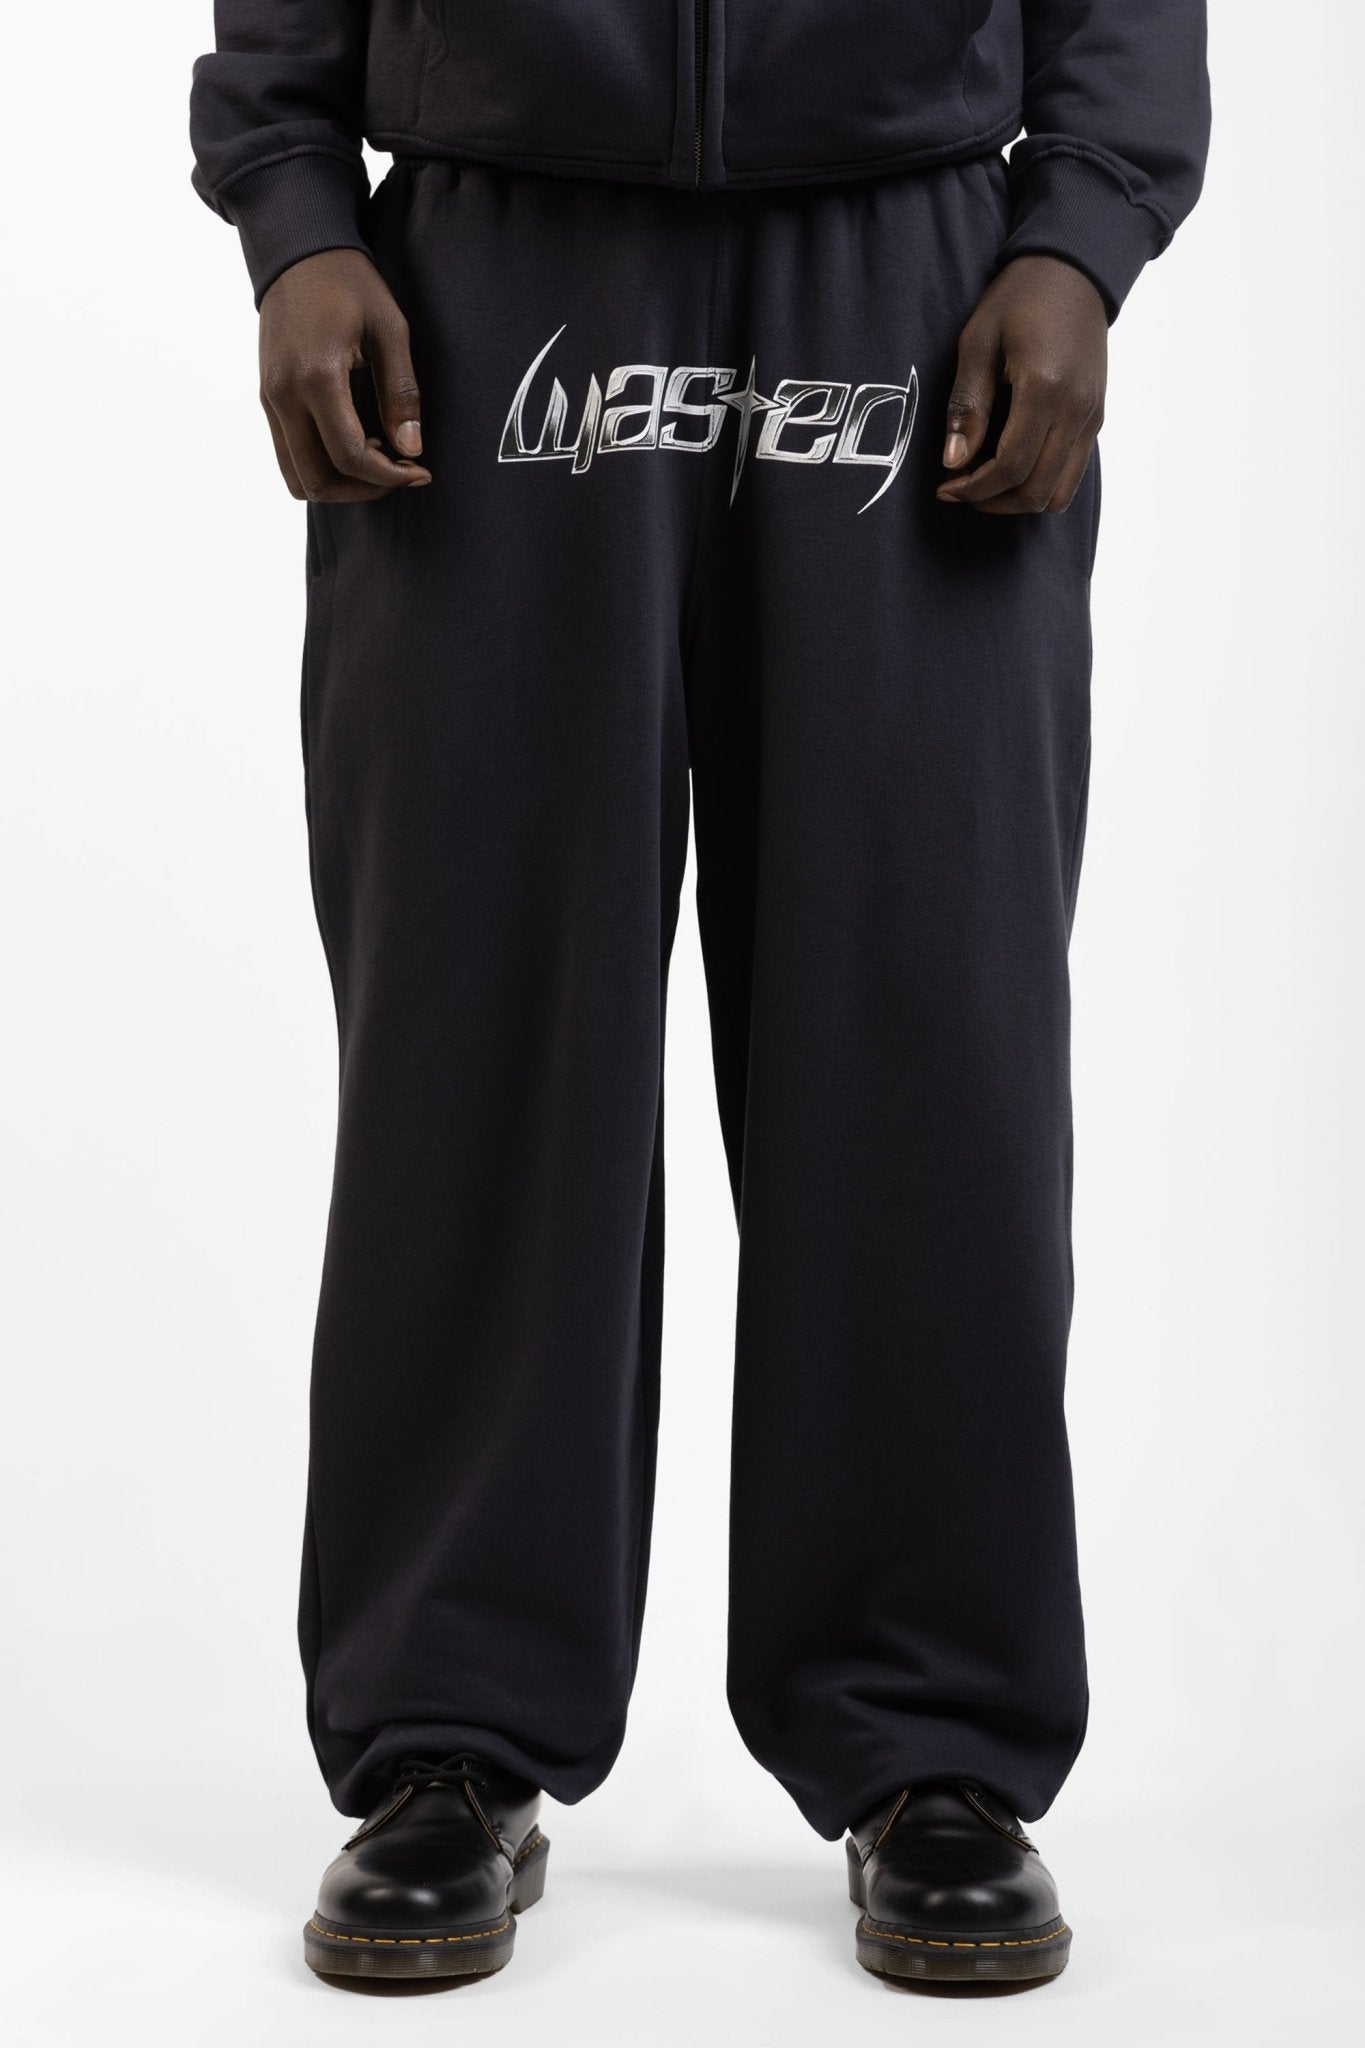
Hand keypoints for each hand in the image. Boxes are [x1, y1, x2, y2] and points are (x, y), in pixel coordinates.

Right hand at [258, 249, 431, 500]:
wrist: (297, 252)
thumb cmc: (348, 283)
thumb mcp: (390, 329)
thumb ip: (401, 392)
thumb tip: (411, 449)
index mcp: (316, 377)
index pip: (350, 456)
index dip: (389, 477)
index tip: (419, 471)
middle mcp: (283, 396)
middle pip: (317, 481)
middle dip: (364, 490)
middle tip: (400, 472)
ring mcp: (270, 400)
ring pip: (298, 478)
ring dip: (340, 484)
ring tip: (377, 460)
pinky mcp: (268, 399)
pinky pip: (290, 456)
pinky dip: (322, 465)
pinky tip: (355, 441)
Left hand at [937, 256, 1106, 514]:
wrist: (1073, 269)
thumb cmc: (1019, 297)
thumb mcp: (978, 342)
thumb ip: (967, 405)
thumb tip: (953, 462)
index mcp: (1045, 389)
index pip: (1010, 468)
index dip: (973, 489)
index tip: (944, 487)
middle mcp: (1077, 410)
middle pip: (1036, 491)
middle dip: (993, 502)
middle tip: (960, 490)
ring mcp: (1092, 416)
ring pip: (1059, 492)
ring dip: (1019, 499)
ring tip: (986, 483)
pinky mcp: (1096, 417)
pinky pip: (1072, 473)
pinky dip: (1041, 483)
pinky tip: (1012, 465)